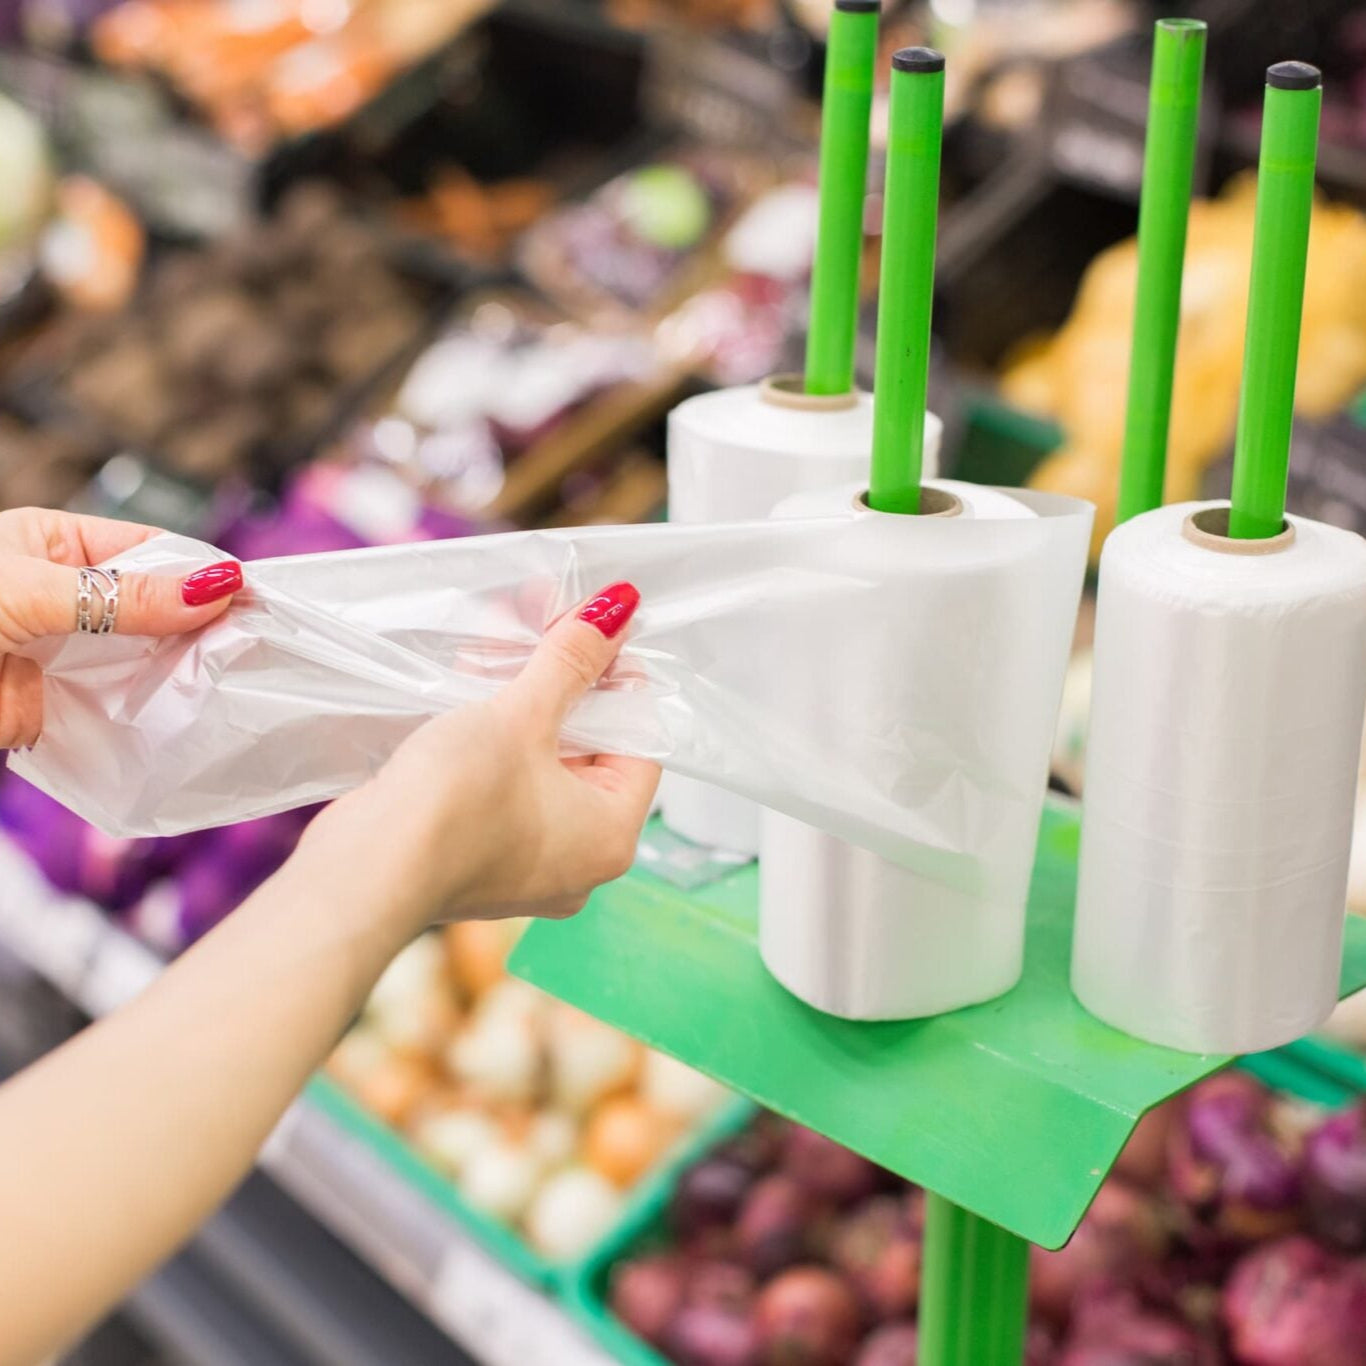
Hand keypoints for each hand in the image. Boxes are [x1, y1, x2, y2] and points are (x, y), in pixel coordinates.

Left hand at [0, 507, 241, 747]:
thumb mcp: (29, 590)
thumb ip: (124, 596)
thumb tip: (217, 585)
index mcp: (54, 545)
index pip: (149, 549)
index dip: (198, 571)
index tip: (251, 597)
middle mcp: (66, 596)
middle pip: (155, 605)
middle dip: (197, 623)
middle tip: (254, 644)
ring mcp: (67, 654)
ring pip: (143, 656)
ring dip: (179, 669)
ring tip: (233, 679)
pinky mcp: (60, 708)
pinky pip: (119, 707)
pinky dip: (151, 713)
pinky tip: (187, 713)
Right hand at [294, 581, 659, 937]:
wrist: (365, 871)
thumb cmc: (457, 803)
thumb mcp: (523, 715)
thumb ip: (572, 660)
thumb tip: (619, 609)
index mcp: (612, 836)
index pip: (640, 743)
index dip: (621, 681)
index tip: (595, 634)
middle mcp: (578, 860)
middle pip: (589, 750)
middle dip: (563, 680)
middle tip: (547, 620)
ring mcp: (525, 864)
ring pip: (540, 762)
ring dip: (523, 699)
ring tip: (501, 633)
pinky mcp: (477, 856)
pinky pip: (503, 784)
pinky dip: (493, 735)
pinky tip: (469, 678)